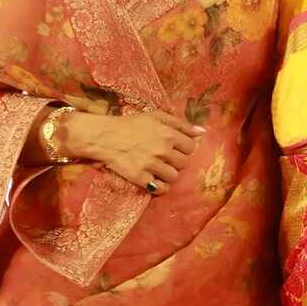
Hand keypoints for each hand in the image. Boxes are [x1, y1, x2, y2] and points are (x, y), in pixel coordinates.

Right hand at [72, 110, 202, 192]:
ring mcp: (152, 165)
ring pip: (174, 177)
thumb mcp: (156, 116)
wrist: (104, 136)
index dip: (184, 148)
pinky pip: (161, 189)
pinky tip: (154, 180)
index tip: (175, 148)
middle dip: (177, 161)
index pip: (190, 147)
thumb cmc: (131, 124)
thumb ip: (181, 123)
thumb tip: (202, 132)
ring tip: (158, 168)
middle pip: (184, 163)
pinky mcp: (141, 178)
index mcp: (168, 133)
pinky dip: (160, 187)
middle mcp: (162, 150)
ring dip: (169, 174)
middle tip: (165, 158)